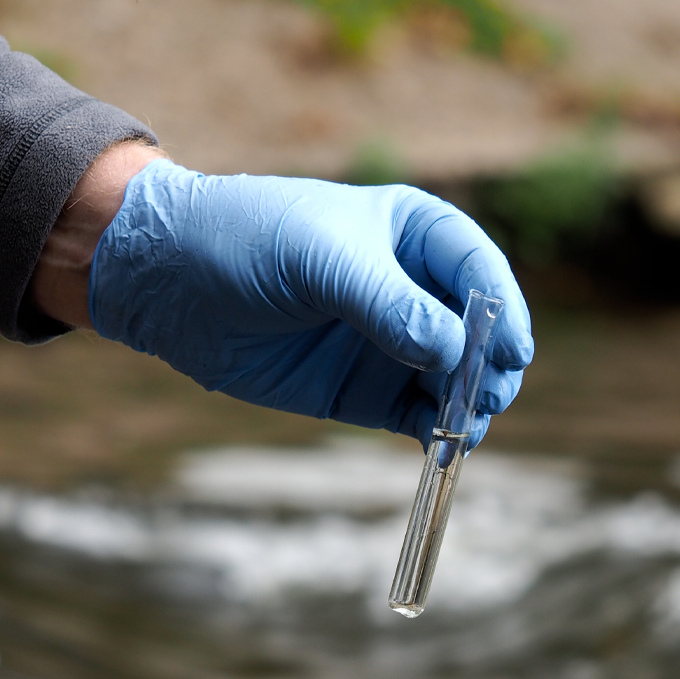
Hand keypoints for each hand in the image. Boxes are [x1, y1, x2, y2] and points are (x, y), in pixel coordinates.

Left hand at [84, 158, 532, 446]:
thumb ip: (388, 304)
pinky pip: (418, 416)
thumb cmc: (245, 240)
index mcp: (413, 233)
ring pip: (455, 380)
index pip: (478, 269)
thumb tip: (454, 351)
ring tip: (464, 425)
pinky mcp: (364, 390)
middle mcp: (412, 288)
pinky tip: (440, 445)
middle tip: (488, 395)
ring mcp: (391, 343)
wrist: (169, 282)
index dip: (502, 309)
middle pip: (479, 331)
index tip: (510, 350)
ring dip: (469, 404)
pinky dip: (436, 431)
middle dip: (491, 365)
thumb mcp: (319, 260)